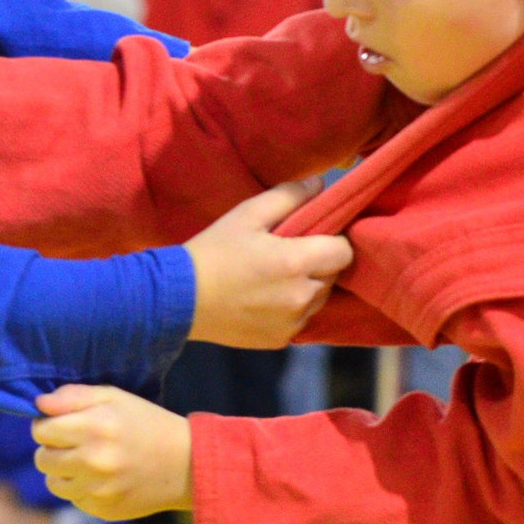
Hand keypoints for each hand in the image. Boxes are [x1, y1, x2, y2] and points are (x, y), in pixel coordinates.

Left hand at [32, 384, 191, 521]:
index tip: (62, 425)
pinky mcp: (103, 510)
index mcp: (94, 427)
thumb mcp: (114, 397)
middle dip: (53, 449)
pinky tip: (103, 478)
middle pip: (42, 458)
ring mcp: (98, 490)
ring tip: (89, 461)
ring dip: (63, 471)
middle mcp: (93, 461)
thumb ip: (73, 397)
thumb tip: (39, 404)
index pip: (41, 430)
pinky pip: (73, 499)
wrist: (186, 465)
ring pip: (53, 482)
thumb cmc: (146, 424)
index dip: (47, 425)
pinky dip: (81, 488)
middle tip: (76, 443)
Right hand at [185, 179, 351, 348]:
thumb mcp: (246, 214)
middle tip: (286, 255)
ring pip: (319, 299)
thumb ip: (288, 196)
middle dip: (318, 263)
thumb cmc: (213, 251)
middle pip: (333, 276)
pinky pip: (301, 320)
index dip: (332, 240)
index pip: (344, 251)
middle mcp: (302, 297)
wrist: (178, 298)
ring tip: (273, 279)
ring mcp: (293, 322)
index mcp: (297, 263)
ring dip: (307, 287)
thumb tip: (321, 182)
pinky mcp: (280, 340)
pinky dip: (291, 309)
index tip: (310, 237)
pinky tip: (264, 299)